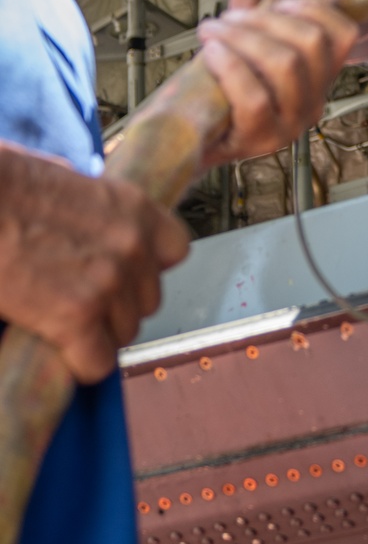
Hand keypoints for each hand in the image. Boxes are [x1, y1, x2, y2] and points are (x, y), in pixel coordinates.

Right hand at [0, 143, 188, 383]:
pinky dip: (79, 362)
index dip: (147, 267)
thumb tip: (93, 219)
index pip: (176, 250)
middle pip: (148, 299)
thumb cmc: (9, 185)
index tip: (122, 272)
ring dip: (97, 333)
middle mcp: (133, 245)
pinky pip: (98, 362)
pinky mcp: (77, 318)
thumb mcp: (69, 181)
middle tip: (81, 299)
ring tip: (62, 319)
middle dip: (118, 304)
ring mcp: (108, 283)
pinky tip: (57, 347)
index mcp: (134, 207)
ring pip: (124, 333)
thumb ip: (96, 209)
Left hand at [197, 0, 357, 163]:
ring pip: (285, 66)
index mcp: (318, 74)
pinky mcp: (261, 141)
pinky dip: (231, 66)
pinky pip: (256, 97)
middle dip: (265, 19)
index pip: (345, 34)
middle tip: (229, 18)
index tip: (277, 0)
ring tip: (212, 30)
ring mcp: (291, 125)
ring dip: (243, 37)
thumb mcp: (240, 31)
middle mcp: (314, 101)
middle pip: (311, 43)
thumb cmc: (217, 81)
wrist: (184, 132)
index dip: (314, 8)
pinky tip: (211, 52)